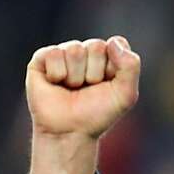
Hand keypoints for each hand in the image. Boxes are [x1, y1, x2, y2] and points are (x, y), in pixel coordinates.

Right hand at [25, 36, 140, 173]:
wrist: (70, 131)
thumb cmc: (98, 113)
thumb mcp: (125, 94)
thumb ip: (130, 66)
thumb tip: (112, 42)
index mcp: (108, 57)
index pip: (116, 44)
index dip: (113, 67)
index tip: (108, 84)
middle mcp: (86, 52)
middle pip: (96, 46)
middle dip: (94, 73)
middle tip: (88, 89)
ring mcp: (64, 53)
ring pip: (75, 49)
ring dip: (76, 76)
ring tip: (72, 88)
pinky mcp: (42, 58)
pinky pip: (54, 53)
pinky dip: (58, 74)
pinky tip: (56, 84)